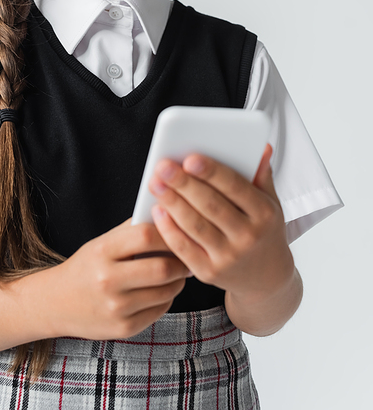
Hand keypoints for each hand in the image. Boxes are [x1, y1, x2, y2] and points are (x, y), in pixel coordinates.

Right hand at [50, 218, 188, 340]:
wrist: (56, 303)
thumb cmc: (86, 267)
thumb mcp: (102, 243)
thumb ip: (132, 231)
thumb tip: (168, 217)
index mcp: (102, 252)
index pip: (146, 236)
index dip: (168, 233)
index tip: (178, 232)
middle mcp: (107, 280)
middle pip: (162, 268)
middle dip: (181, 262)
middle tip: (186, 257)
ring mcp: (116, 308)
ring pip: (166, 291)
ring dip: (178, 281)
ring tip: (177, 273)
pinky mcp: (124, 328)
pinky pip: (160, 310)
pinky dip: (167, 298)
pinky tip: (160, 291)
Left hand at [148, 144, 294, 303]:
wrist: (267, 278)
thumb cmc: (263, 230)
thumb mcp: (270, 202)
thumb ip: (261, 174)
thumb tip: (261, 146)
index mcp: (265, 213)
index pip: (236, 187)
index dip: (212, 173)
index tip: (190, 158)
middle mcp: (249, 236)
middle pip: (211, 205)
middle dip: (184, 184)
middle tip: (163, 166)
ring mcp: (229, 257)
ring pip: (195, 226)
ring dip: (172, 203)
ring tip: (155, 183)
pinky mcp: (210, 273)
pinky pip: (184, 249)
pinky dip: (169, 229)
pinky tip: (157, 210)